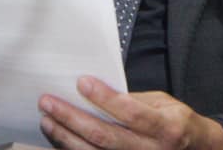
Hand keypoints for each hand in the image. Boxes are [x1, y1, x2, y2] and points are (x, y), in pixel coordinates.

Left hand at [38, 76, 222, 149]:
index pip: (131, 112)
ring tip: (47, 119)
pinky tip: (57, 139)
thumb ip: (133, 99)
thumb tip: (96, 90)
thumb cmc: (175, 122)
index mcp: (165, 127)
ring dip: (65, 137)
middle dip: (72, 118)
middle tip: (48, 102)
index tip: (81, 82)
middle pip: (106, 136)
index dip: (105, 98)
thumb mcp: (164, 103)